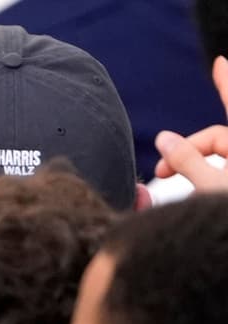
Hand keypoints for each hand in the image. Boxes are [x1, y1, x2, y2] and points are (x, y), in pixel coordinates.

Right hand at [154, 56, 227, 190]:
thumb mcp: (210, 186)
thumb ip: (186, 160)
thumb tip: (163, 139)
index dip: (226, 82)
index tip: (220, 62)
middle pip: (214, 140)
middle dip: (184, 154)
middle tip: (160, 175)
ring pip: (215, 162)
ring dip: (193, 174)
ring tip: (182, 199)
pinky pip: (220, 178)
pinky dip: (203, 186)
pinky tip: (193, 203)